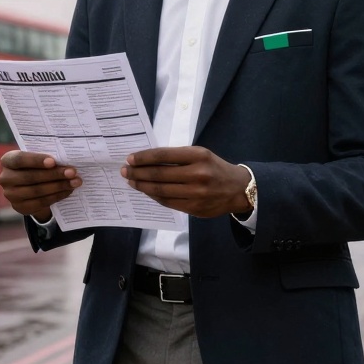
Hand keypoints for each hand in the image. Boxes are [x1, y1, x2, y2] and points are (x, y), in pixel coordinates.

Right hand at [0, 151, 81, 222]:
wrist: (28, 185)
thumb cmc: (35, 166)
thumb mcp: (35, 159)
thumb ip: (45, 158)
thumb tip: (66, 160)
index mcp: (7, 160)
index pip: (19, 160)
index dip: (36, 161)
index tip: (53, 161)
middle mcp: (5, 178)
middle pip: (31, 177)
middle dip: (54, 174)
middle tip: (72, 172)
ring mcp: (11, 195)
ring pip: (37, 191)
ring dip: (58, 186)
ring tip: (75, 182)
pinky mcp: (20, 207)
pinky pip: (41, 202)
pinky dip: (56, 196)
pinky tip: (67, 191)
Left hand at [121, 146, 251, 217]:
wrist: (238, 189)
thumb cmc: (215, 168)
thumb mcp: (200, 154)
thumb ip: (177, 157)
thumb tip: (148, 160)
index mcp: (198, 156)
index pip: (163, 156)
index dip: (144, 158)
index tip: (130, 159)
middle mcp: (197, 174)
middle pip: (159, 174)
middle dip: (138, 173)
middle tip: (124, 171)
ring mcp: (196, 193)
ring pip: (161, 190)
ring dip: (142, 186)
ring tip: (131, 181)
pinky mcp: (195, 208)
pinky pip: (168, 202)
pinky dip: (154, 196)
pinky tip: (146, 191)